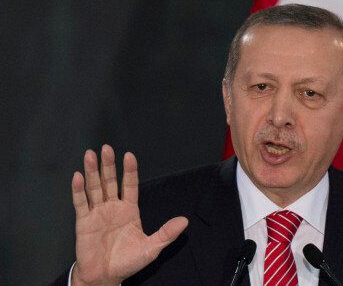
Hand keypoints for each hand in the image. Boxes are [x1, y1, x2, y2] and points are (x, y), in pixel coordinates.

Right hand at [70, 145, 187, 284]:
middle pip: (110, 181)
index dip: (130, 171)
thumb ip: (166, 233)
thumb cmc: (128, 261)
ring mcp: (98, 213)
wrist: (106, 276)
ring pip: (95, 187)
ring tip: (90, 155)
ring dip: (92, 172)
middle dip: (109, 165)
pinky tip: (78, 176)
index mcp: (129, 210)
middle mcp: (113, 207)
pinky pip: (81, 202)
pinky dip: (79, 189)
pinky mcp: (84, 221)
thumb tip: (184, 221)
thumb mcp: (152, 247)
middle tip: (106, 148)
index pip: (130, 185)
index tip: (129, 155)